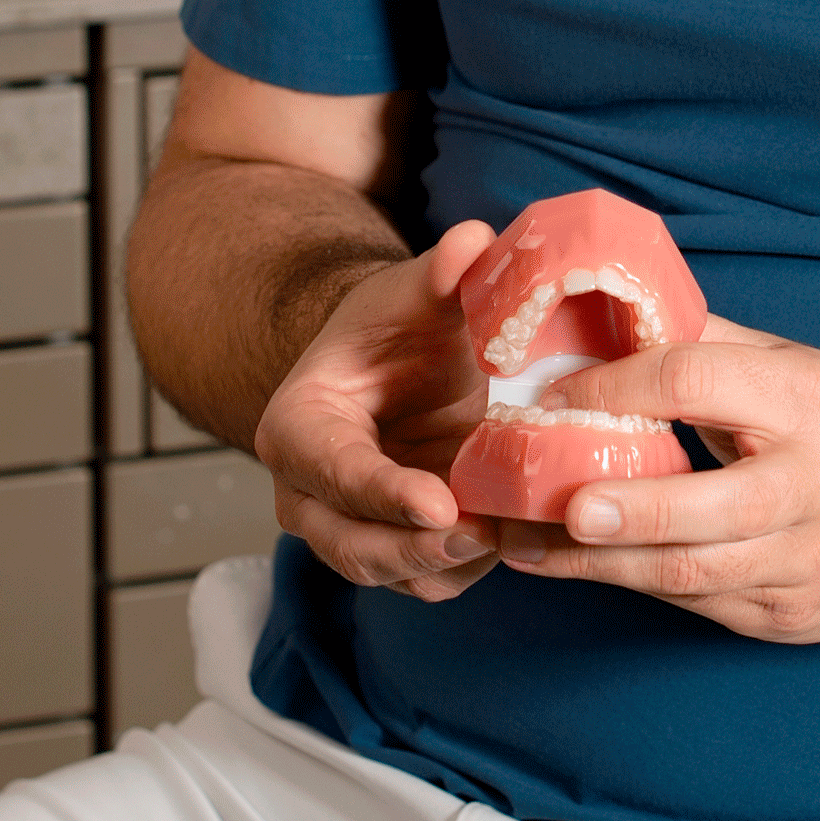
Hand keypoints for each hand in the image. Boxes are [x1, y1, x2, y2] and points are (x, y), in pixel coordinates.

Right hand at [254, 220, 502, 602]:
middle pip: (349, 544)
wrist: (405, 359)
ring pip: (390, 575)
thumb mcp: (415, 292)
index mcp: (299, 426)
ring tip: (511, 539)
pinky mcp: (400, 547)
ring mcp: (353, 527)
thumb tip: (474, 240)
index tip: (439, 504)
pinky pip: (429, 580)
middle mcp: (311, 492)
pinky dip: (471, 570)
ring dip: (449, 566)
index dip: (383, 493)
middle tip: (482, 537)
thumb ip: (442, 271)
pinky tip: (520, 538)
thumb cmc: (398, 323)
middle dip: (413, 551)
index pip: (332, 469)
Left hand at [494, 318, 819, 641]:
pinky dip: (632, 586)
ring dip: (602, 564)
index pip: (703, 383)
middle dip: (633, 510)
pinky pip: (698, 604)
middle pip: (716, 507)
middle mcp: (816, 487)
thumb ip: (704, 343)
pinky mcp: (785, 617)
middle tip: (563, 506)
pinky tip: (577, 568)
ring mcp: (806, 564)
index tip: (557, 396)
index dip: (624, 388)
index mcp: (809, 402)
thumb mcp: (790, 365)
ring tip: (527, 547)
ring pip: (695, 575)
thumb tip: (604, 317)